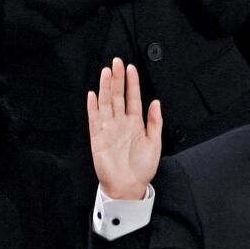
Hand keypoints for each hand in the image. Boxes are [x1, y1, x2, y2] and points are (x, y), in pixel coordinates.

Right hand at [88, 58, 162, 201]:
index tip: (131, 68)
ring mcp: (108, 129)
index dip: (132, 83)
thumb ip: (155, 122)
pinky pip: (94, 119)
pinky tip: (93, 94)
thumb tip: (156, 102)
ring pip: (106, 103)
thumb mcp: (155, 143)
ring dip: (105, 87)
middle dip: (117, 79)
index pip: (133, 98)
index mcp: (135, 123)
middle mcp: (121, 123)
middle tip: (116, 62)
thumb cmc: (142, 168)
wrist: (128, 186)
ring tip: (106, 72)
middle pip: (118, 96)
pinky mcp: (98, 138)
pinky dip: (93, 107)